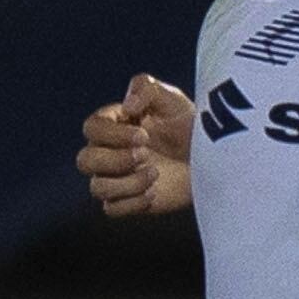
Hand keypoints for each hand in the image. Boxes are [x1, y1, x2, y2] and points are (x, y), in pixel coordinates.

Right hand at [79, 75, 193, 217]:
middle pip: (85, 161)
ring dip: (126, 183)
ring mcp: (116, 179)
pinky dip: (132, 203)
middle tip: (146, 155)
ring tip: (155, 174)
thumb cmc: (189, 126)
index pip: (92, 129)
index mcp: (113, 125)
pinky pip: (112, 209)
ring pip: (97, 188)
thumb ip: (147, 89)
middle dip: (114, 160)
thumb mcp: (173, 100)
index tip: (144, 136)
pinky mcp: (129, 201)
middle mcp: (108, 152)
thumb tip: (126, 106)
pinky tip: (154, 193)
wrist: (213, 160)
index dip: (112, 134)